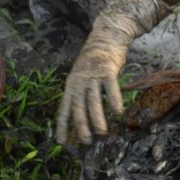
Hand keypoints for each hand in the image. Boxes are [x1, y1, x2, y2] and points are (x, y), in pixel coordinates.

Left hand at [55, 0, 159, 144]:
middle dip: (80, 126)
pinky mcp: (107, 70)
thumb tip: (80, 118)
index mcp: (70, 85)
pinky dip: (114, 100)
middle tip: (86, 142)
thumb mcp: (81, 78)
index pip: (63, 109)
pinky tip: (118, 112)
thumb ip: (80, 95)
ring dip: (97, 118)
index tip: (62, 142)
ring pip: (93, 100)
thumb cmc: (94, 62)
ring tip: (102, 133)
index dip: (62, 126)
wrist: (105, 37)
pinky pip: (110, 88)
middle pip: (78, 107)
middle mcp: (79, 82)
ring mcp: (93, 76)